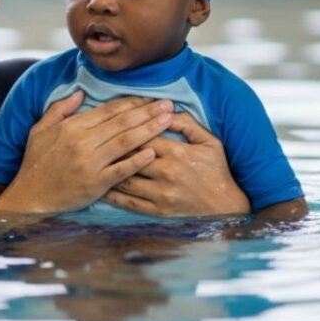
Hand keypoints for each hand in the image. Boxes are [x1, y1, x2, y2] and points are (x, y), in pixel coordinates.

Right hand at [0, 92, 169, 213]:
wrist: (30, 197)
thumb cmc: (35, 162)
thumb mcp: (40, 129)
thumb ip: (60, 109)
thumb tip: (80, 93)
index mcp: (72, 127)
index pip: (108, 110)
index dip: (132, 102)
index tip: (150, 97)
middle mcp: (82, 142)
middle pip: (121, 123)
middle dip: (147, 112)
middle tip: (169, 104)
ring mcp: (90, 163)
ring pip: (125, 142)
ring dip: (149, 130)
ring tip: (167, 121)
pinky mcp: (95, 184)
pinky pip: (121, 170)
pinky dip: (137, 161)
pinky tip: (153, 152)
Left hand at [101, 109, 249, 216]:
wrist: (226, 208)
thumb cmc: (217, 171)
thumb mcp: (209, 142)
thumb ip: (188, 124)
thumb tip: (166, 109)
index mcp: (177, 153)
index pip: (143, 135)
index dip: (127, 128)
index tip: (113, 123)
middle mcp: (166, 173)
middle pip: (130, 156)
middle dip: (112, 147)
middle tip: (96, 140)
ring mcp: (160, 194)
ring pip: (126, 178)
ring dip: (108, 170)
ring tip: (93, 162)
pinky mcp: (157, 211)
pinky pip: (129, 202)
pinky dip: (113, 195)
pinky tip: (101, 188)